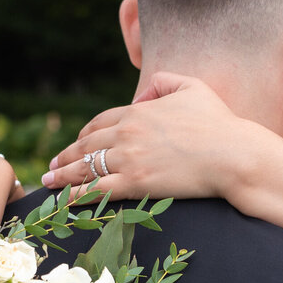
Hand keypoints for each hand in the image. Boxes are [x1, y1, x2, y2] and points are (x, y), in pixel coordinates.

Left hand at [42, 73, 256, 200]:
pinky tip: (65, 200)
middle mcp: (126, 133)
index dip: (84, 135)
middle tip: (52, 167)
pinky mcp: (135, 183)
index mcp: (137, 111)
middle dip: (66, 156)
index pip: (100, 123)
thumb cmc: (218, 122)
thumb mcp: (192, 87)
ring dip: (63, 176)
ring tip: (49, 183)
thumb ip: (164, 81)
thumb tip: (142, 95)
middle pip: (86, 145)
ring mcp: (128, 159)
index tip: (76, 144)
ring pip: (85, 168)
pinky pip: (96, 190)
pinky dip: (76, 195)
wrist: (232, 154)